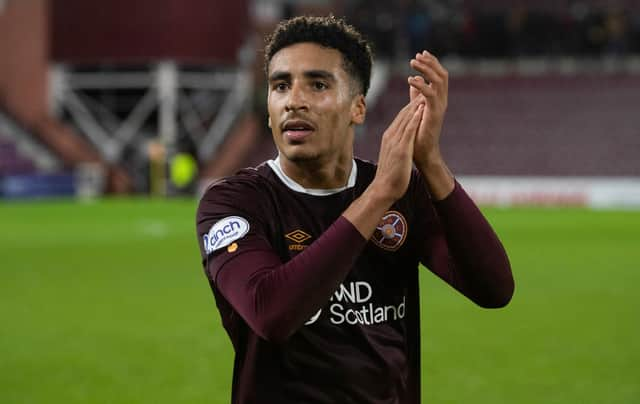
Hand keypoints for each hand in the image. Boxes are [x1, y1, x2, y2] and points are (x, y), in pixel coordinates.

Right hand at [371, 98, 423, 202]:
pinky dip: (415, 118)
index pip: (400, 119)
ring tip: (425, 93)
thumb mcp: (394, 158)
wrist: (383, 189)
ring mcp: (394, 142)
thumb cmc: (390, 177)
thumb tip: (402, 146)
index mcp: (389, 138)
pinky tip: (422, 109)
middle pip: (402, 115)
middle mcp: (390, 137)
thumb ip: (397, 148)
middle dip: (413, 101)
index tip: (419, 98)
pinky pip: (408, 130)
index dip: (410, 107)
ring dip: (415, 105)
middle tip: (423, 89)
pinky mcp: (400, 149)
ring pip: (405, 119)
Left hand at [408, 51, 448, 167]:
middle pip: (442, 75)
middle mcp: (442, 101)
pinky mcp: (434, 114)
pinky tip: (410, 79)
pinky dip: (421, 85)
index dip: (432, 63)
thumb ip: (417, 95)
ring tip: (413, 62)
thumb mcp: (416, 109)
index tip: (420, 53)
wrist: (423, 153)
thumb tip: (415, 80)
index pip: (439, 76)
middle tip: (417, 55)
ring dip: (427, 69)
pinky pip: (430, 95)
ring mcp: (440, 107)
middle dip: (431, 62)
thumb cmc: (418, 134)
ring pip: (439, 81)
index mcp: (438, 99)